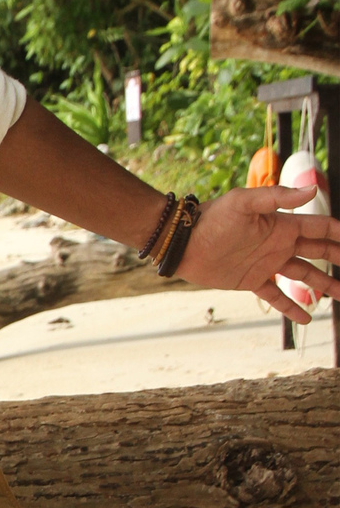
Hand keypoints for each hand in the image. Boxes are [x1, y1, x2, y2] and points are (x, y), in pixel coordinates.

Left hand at [177, 185, 339, 322]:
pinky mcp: (251, 280)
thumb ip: (277, 196)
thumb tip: (313, 189)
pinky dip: (292, 307)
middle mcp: (278, 243)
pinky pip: (276, 296)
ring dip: (325, 285)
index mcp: (281, 225)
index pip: (321, 228)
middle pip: (319, 251)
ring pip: (304, 275)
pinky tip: (307, 318)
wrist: (182, 241)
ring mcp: (266, 262)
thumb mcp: (244, 202)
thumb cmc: (211, 218)